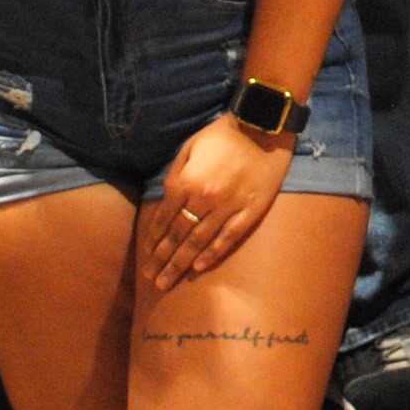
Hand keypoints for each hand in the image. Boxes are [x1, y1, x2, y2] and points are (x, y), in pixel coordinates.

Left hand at [140, 110, 292, 294]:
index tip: (146, 254)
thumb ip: (176, 173)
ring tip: (166, 282)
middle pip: (178, 235)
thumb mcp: (191, 146)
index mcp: (187, 181)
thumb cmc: (223, 134)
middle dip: (162, 259)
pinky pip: (228, 237)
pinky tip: (199, 268)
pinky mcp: (250, 211)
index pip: (164, 218)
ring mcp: (228, 207)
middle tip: (150, 278)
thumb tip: (165, 199)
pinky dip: (212, 254)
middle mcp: (204, 199)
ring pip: (199, 241)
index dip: (153, 238)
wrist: (263, 127)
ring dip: (181, 263)